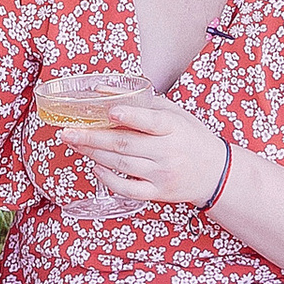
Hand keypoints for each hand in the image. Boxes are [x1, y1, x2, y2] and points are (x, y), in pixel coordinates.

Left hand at [56, 91, 230, 210]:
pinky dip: (109, 180)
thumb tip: (102, 89)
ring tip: (74, 143)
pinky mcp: (158, 193)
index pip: (151, 121)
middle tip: (69, 131)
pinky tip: (95, 167)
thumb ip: (139, 100)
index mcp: (174, 127)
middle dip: (93, 138)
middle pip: (126, 145)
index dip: (131, 116)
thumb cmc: (189, 136)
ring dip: (94, 154)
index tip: (110, 112)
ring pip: (122, 164)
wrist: (214, 172)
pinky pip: (129, 190)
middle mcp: (168, 151)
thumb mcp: (173, 112)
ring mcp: (163, 174)